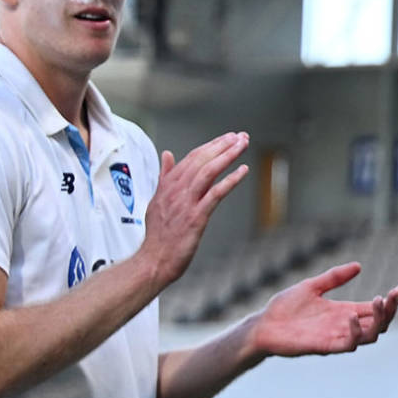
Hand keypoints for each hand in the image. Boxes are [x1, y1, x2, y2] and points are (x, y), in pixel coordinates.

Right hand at [139, 132, 249, 287]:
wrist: (154, 261)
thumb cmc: (158, 235)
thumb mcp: (157, 200)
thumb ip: (164, 177)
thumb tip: (167, 155)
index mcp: (168, 185)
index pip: (192, 158)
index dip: (211, 145)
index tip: (227, 137)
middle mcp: (176, 190)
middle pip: (201, 160)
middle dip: (222, 145)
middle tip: (240, 136)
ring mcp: (186, 203)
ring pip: (208, 171)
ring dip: (227, 156)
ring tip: (242, 145)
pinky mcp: (196, 217)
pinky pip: (215, 193)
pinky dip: (230, 180)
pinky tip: (243, 171)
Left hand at [250, 262, 397, 356]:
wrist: (263, 325)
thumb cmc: (284, 308)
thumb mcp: (312, 286)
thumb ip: (335, 277)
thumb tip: (359, 266)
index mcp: (344, 311)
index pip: (376, 309)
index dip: (392, 300)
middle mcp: (345, 326)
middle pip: (380, 323)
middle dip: (391, 309)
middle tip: (394, 294)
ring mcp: (337, 337)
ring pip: (371, 335)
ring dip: (380, 320)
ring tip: (381, 301)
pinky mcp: (325, 346)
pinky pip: (348, 344)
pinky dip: (355, 332)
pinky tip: (351, 316)